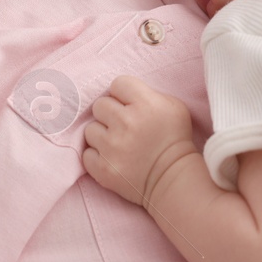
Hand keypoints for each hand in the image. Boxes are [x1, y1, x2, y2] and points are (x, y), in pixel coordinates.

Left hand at [82, 75, 197, 208]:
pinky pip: (86, 153)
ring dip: (102, 135)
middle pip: (100, 104)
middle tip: (123, 125)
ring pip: (90, 129)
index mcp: (146, 103)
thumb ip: (147, 93)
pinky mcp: (103, 168)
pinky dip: (97, 156)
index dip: (123, 94)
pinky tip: (112, 157)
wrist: (174, 178)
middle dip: (110, 114)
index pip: (118, 83)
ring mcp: (113, 147)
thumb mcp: (173, 106)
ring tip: (118, 143)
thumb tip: (122, 94)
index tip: (130, 105)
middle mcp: (127, 122)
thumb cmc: (175, 139)